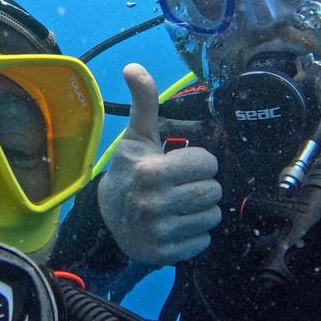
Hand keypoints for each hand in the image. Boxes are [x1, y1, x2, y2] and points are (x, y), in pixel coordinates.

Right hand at [98, 63, 221, 264]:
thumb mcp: (136, 136)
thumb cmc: (129, 171)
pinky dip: (195, 233)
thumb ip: (144, 102)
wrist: (108, 217)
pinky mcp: (164, 254)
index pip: (208, 164)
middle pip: (213, 191)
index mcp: (151, 172)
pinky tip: (177, 223)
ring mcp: (160, 232)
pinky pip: (203, 241)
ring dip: (202, 209)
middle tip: (183, 184)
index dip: (201, 161)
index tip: (184, 164)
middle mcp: (155, 204)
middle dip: (203, 185)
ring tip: (181, 203)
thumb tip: (133, 67)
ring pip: (212, 216)